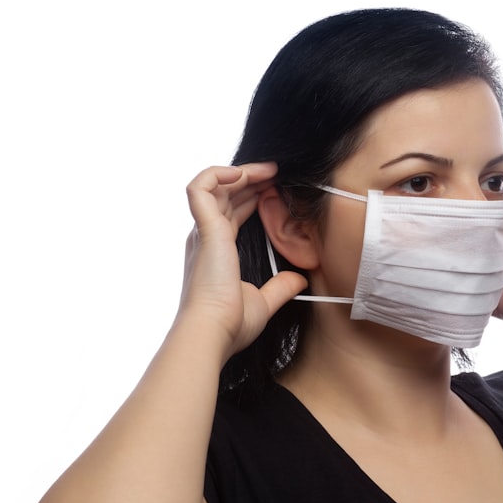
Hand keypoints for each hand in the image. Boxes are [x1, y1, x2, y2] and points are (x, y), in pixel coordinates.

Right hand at [180, 163, 306, 356]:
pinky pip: (202, 187)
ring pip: (215, 184)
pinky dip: (218, 173)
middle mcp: (206, 238)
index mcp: (217, 251)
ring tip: (267, 169)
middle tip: (278, 172)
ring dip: (240, 171)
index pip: (233, 212)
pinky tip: (244, 173)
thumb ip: (280, 288)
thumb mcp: (263, 302)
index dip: (253, 197)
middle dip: (251, 179)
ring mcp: (204, 232)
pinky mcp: (205, 230)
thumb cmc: (231, 324)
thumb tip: (300, 280)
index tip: (277, 189)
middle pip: (226, 194)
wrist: (213, 333)